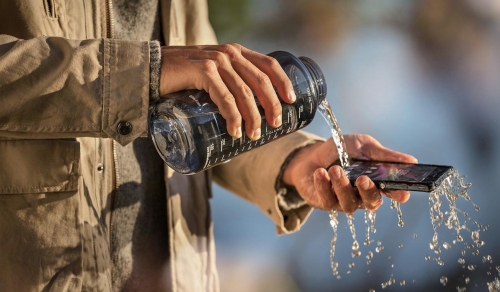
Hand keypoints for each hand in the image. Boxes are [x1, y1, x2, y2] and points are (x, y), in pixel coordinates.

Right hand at [159, 44, 295, 139]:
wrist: (151, 70)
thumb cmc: (183, 78)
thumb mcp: (212, 74)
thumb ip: (228, 82)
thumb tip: (248, 112)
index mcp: (235, 52)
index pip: (269, 64)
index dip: (284, 82)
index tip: (292, 100)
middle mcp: (229, 53)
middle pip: (261, 80)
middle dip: (272, 105)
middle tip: (275, 124)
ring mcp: (216, 60)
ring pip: (244, 92)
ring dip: (253, 117)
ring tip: (254, 135)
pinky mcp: (202, 71)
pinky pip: (225, 97)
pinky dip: (233, 116)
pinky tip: (235, 130)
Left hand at [282, 134, 417, 213]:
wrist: (311, 155)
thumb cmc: (341, 151)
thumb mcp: (363, 146)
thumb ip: (383, 155)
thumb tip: (411, 160)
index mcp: (376, 182)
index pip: (392, 192)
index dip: (398, 194)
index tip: (402, 194)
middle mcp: (362, 196)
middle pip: (371, 203)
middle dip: (368, 192)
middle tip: (362, 179)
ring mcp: (344, 201)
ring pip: (348, 203)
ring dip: (342, 186)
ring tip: (335, 169)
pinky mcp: (325, 203)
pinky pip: (327, 200)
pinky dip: (323, 185)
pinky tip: (320, 172)